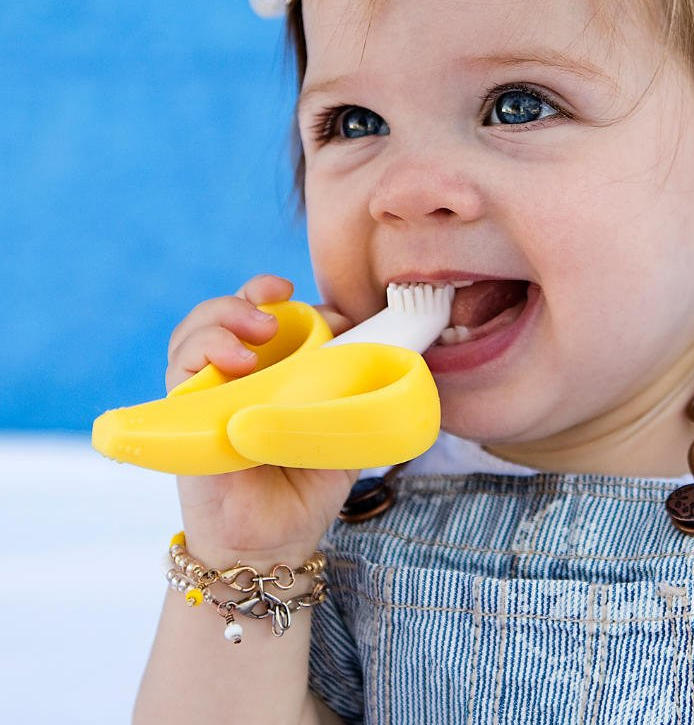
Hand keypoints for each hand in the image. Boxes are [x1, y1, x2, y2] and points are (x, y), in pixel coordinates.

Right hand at [167, 274, 358, 566]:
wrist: (275, 542)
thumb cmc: (308, 482)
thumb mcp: (344, 422)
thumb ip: (354, 380)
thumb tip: (371, 335)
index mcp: (272, 368)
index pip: (264, 312)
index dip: (276, 295)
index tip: (301, 295)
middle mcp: (234, 375)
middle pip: (226, 311)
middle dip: (249, 295)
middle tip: (277, 303)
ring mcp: (206, 393)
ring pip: (196, 331)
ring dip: (224, 318)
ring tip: (259, 332)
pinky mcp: (183, 417)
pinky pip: (178, 369)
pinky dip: (202, 352)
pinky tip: (235, 362)